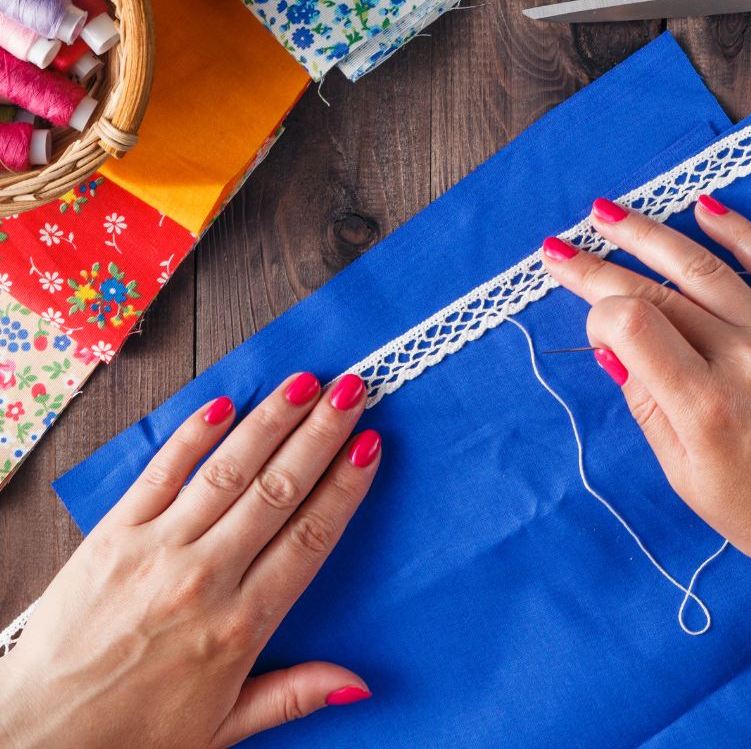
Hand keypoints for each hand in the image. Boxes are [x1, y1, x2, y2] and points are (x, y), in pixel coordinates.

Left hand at [0, 372, 380, 748]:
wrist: (34, 739)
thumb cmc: (132, 736)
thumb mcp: (223, 729)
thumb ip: (293, 696)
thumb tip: (359, 682)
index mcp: (240, 626)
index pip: (310, 537)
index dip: (345, 487)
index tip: (370, 447)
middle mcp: (205, 578)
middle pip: (278, 490)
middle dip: (321, 435)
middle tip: (351, 391)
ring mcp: (157, 550)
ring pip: (228, 471)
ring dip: (271, 421)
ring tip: (304, 383)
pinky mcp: (113, 535)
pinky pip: (161, 473)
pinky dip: (193, 436)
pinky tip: (224, 405)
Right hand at [541, 195, 750, 600]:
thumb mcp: (685, 477)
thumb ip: (646, 405)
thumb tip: (613, 347)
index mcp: (707, 407)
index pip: (632, 324)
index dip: (598, 315)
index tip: (592, 329)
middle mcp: (746, 361)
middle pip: (657, 291)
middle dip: (597, 266)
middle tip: (558, 247)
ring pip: (703, 267)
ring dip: (648, 234)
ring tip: (606, 213)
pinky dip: (738, 231)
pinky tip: (703, 208)